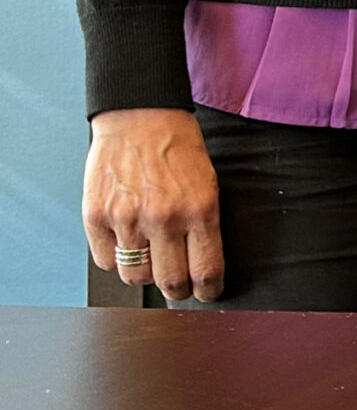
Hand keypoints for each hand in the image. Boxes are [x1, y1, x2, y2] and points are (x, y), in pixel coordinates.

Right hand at [83, 107, 224, 301]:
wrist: (140, 116)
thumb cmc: (177, 146)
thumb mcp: (207, 181)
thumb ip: (203, 223)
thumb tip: (202, 263)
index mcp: (200, 208)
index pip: (206, 269)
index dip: (207, 291)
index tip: (207, 294)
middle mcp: (164, 217)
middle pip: (170, 282)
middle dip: (177, 290)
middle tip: (179, 286)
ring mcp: (126, 218)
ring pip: (135, 276)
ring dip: (144, 272)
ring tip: (151, 255)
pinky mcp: (96, 217)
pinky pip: (106, 261)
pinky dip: (116, 257)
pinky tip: (125, 239)